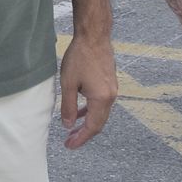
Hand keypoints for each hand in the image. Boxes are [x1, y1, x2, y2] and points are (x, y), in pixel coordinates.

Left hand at [58, 33, 116, 148]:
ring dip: (88, 122)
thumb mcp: (68, 83)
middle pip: (99, 123)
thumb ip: (68, 107)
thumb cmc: (80, 57)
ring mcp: (112, 89)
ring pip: (101, 113)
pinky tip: (81, 111)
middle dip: (84, 134)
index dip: (81, 138)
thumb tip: (68, 125)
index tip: (69, 145)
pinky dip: (91, 110)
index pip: (92, 127)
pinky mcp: (110, 82)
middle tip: (69, 141)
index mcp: (101, 98)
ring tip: (73, 129)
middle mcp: (111, 96)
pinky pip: (102, 103)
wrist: (94, 36)